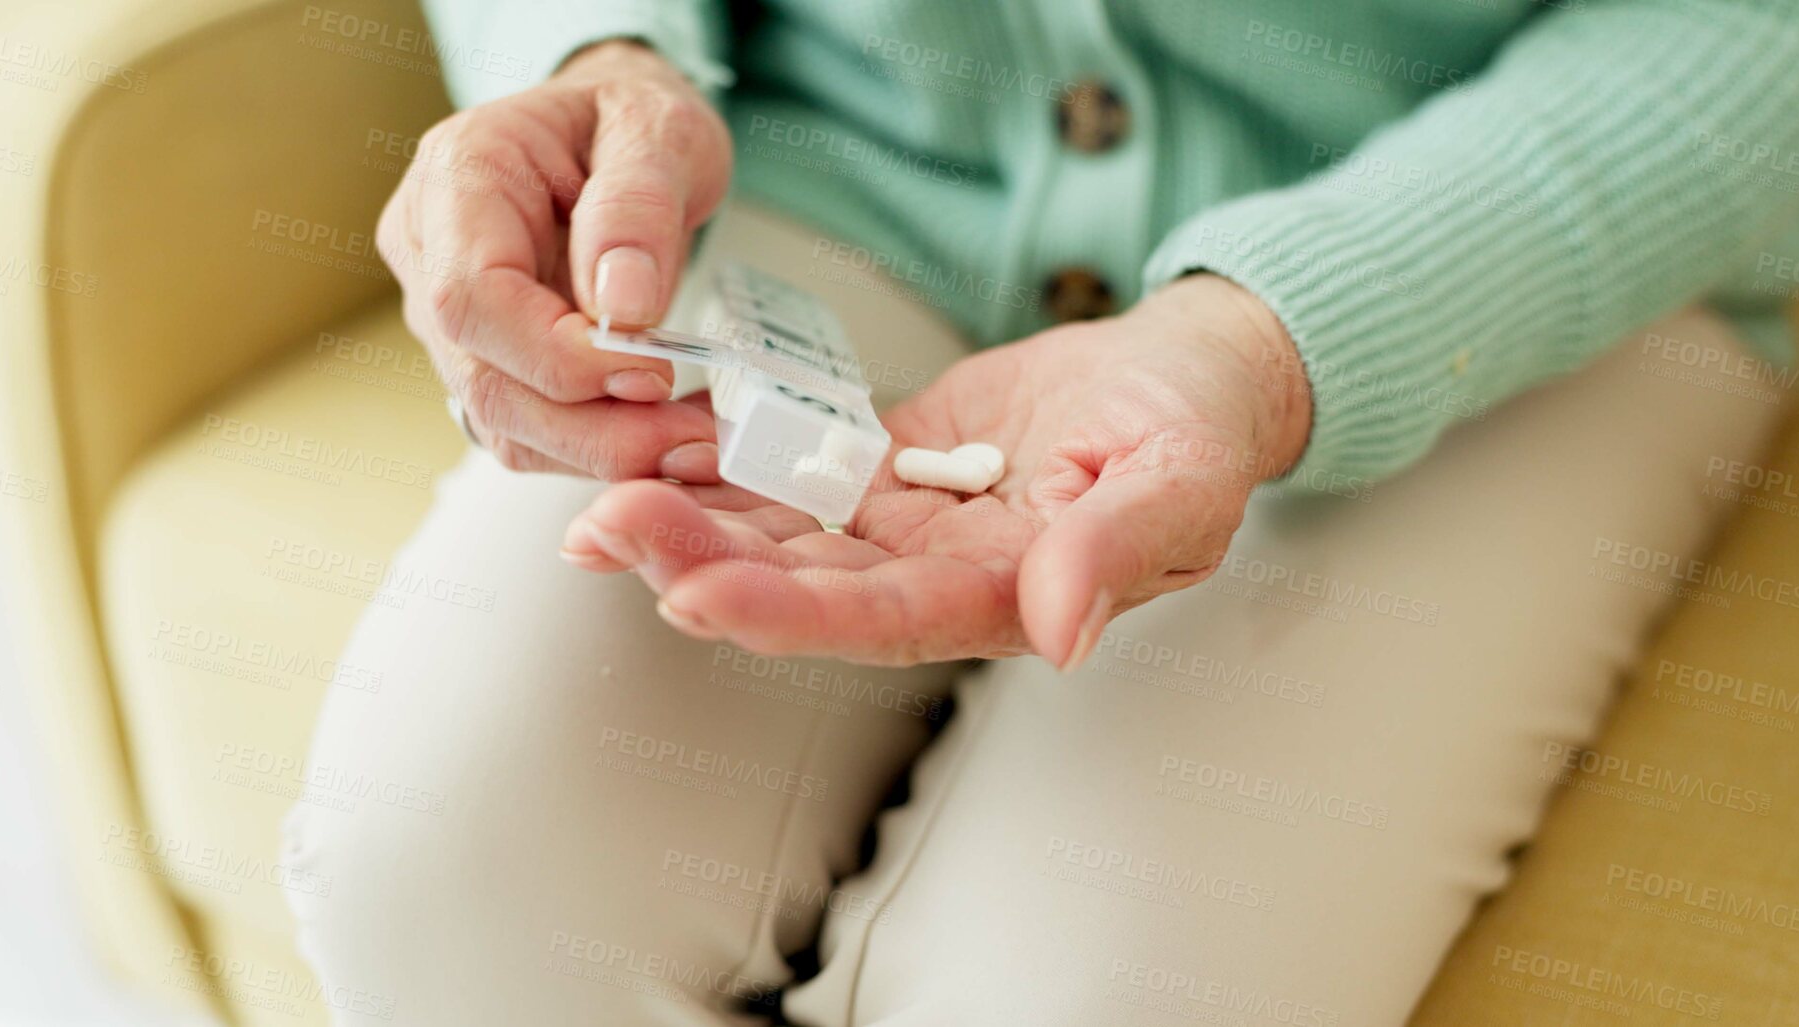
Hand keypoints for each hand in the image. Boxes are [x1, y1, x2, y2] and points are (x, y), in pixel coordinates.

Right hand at [378, 40, 732, 480]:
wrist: (615, 129)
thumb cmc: (628, 118)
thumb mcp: (658, 130)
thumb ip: (638, 207)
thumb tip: (622, 308)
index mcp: (456, 176)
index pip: (472, 297)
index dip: (556, 355)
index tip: (652, 369)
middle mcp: (430, 252)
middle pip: (483, 378)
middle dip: (591, 426)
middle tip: (692, 437)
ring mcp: (449, 318)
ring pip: (503, 422)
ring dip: (600, 450)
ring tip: (694, 442)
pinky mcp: (487, 361)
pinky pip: (529, 431)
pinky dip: (597, 448)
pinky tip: (665, 435)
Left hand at [561, 274, 1313, 667]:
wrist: (1190, 373)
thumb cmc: (1200, 425)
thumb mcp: (1186, 479)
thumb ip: (1121, 550)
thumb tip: (1061, 632)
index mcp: (1007, 594)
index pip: (881, 619)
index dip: (784, 614)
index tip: (691, 594)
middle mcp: (940, 575)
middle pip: (803, 586)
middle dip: (699, 564)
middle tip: (603, 531)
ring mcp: (907, 525)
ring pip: (782, 536)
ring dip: (691, 523)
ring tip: (598, 502)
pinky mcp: (887, 467)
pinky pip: (796, 471)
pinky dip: (727, 463)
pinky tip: (655, 449)